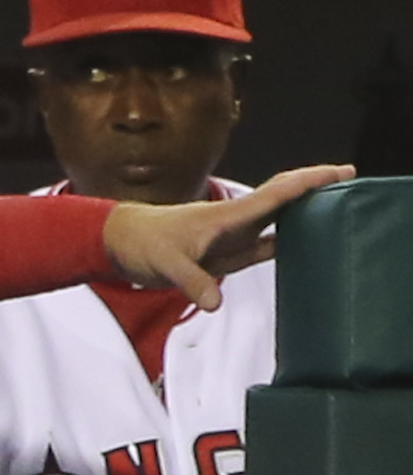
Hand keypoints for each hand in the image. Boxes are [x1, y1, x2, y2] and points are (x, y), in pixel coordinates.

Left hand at [103, 163, 355, 305]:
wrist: (121, 241)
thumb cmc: (142, 244)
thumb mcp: (164, 264)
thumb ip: (191, 281)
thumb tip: (214, 303)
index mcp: (227, 216)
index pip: (275, 194)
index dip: (308, 182)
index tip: (339, 172)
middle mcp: (236, 220)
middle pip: (284, 199)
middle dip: (316, 187)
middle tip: (352, 177)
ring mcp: (234, 234)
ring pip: (279, 218)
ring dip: (307, 211)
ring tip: (341, 204)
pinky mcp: (229, 250)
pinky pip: (267, 242)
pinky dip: (289, 238)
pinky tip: (308, 240)